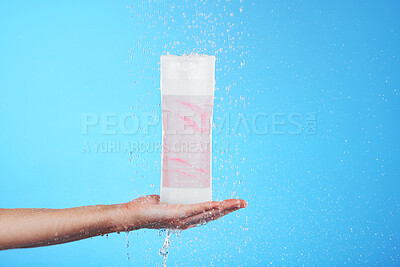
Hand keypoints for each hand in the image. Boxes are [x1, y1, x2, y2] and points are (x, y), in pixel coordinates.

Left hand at [118, 195, 246, 230]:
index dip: (224, 209)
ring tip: (237, 203)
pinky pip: (194, 210)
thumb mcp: (165, 201)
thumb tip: (175, 187)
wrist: (132, 215)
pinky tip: (216, 203)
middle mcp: (187, 221)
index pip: (210, 214)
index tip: (236, 203)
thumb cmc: (147, 208)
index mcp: (187, 218)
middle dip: (230, 209)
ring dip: (223, 207)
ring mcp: (182, 218)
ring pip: (208, 212)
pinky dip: (206, 207)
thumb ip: (172, 197)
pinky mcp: (175, 213)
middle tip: (244, 203)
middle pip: (214, 215)